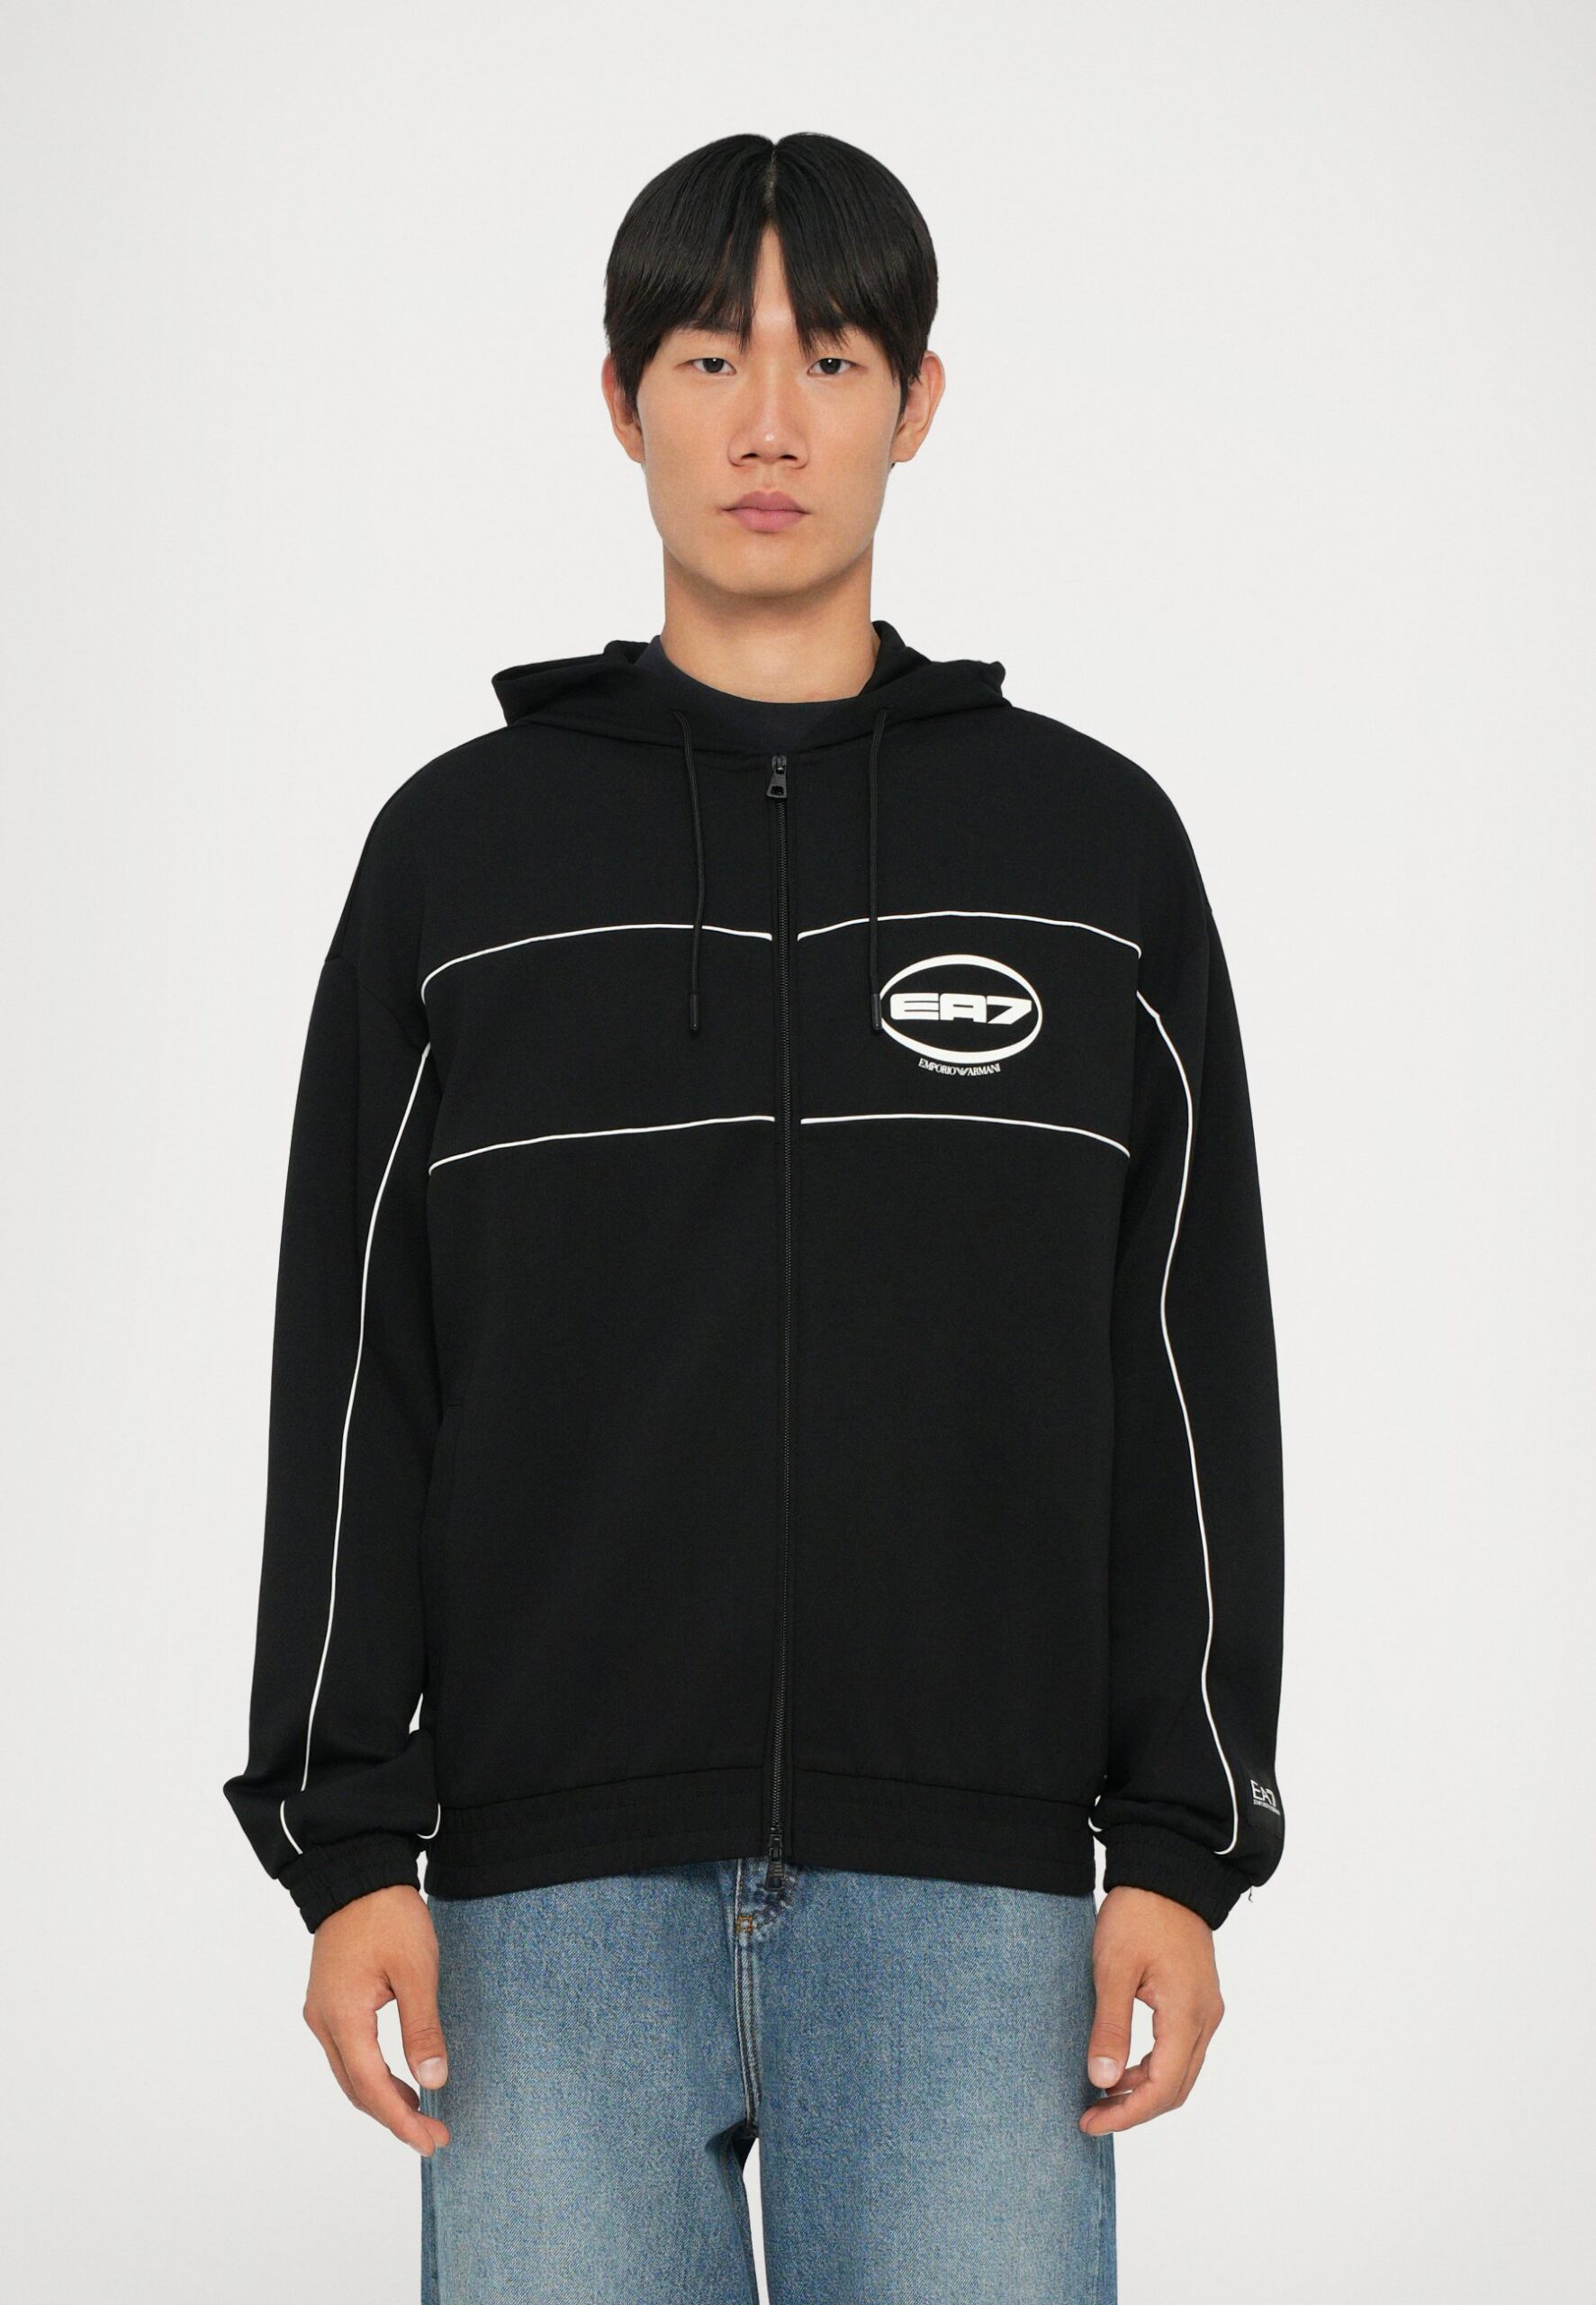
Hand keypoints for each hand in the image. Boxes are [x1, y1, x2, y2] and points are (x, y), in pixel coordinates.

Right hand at [302, 1885, 450, 2154]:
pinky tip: (397, 2080)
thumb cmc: (388, 1915)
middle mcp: (323, 2021)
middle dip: (394, 2117)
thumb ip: (423, 2029)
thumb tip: (433, 2082)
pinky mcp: (328, 2000)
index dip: (402, 2120)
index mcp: (342, 2017)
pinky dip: (371, 2074)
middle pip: (356, 2088)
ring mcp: (321, 2011)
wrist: (357, 1872)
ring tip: (419, 2114)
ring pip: (349, 2074)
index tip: (430, 2141)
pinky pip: (347, 2053)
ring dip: (381, 2098)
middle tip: (432, 2136)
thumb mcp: (416, 1970)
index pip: (372, 2088)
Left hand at [1078, 1885, 1223, 2134]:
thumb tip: (1102, 2082)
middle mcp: (1205, 2019)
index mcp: (1187, 2015)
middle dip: (1135, 2109)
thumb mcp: (1114, 1969)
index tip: (1090, 2122)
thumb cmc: (1139, 1914)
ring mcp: (1206, 2009)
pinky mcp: (1199, 1999)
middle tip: (1093, 2117)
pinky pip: (1182, 2050)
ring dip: (1145, 2090)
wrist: (1167, 1870)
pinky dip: (1154, 2067)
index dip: (1127, 2114)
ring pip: (1181, 2072)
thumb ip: (1110, 2027)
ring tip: (1102, 2093)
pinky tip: (1124, 2064)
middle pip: (1176, 2088)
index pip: (1162, 2089)